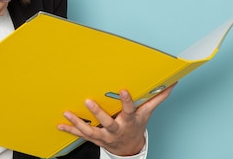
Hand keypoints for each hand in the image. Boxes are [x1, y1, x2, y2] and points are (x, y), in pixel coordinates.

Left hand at [57, 83, 176, 155]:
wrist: (129, 148)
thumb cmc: (136, 126)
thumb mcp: (147, 113)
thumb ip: (157, 98)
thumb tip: (171, 84)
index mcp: (129, 121)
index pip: (129, 110)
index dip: (126, 101)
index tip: (122, 90)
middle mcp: (116, 130)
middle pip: (107, 123)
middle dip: (98, 113)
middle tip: (88, 101)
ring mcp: (104, 136)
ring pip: (90, 130)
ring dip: (78, 122)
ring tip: (67, 113)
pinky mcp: (95, 139)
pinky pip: (81, 135)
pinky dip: (70, 130)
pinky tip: (60, 124)